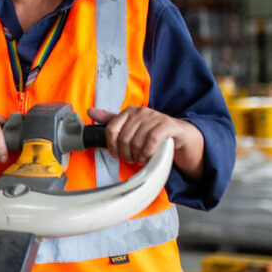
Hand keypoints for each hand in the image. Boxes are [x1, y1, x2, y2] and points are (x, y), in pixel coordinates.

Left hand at [87, 106, 204, 178]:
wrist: (181, 137)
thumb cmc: (154, 134)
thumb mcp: (132, 127)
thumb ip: (112, 120)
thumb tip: (90, 112)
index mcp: (130, 111)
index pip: (111, 129)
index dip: (112, 145)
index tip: (116, 154)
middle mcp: (141, 112)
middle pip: (123, 137)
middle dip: (126, 153)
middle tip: (132, 159)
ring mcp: (155, 117)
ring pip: (137, 141)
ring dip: (138, 155)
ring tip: (141, 159)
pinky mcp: (167, 125)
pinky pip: (151, 140)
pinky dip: (148, 152)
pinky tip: (149, 157)